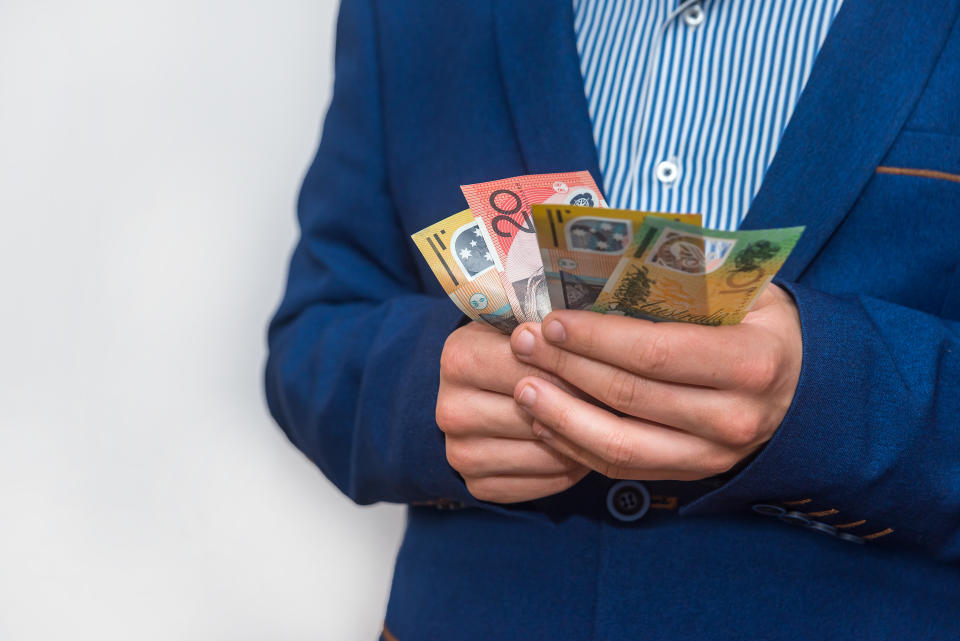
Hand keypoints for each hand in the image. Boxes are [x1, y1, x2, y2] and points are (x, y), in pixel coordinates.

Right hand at [436, 321, 588, 502]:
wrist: (477, 391)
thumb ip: (548, 330)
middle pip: (537, 415)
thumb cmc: (511, 351)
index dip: (573, 369)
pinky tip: (581, 450)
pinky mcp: (476, 485)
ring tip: (605, 425)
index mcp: (459, 359)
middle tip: (615, 401)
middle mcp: (451, 410)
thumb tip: (590, 338)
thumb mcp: (522, 325)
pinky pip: (541, 485)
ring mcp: (460, 453)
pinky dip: (569, 470)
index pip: (529, 368)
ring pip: (543, 454)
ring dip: (581, 443)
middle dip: (581, 408)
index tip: (606, 368)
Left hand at [508, 284, 801, 480]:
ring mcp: (711, 455)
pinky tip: (544, 421)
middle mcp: (734, 417)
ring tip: (522, 387)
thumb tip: (604, 256)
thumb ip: (687, 278)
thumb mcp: (743, 290)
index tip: (553, 321)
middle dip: (567, 367)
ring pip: (619, 444)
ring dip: (560, 415)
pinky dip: (576, 446)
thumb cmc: (761, 324)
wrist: (804, 388)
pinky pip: (622, 467)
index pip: (657, 352)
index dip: (597, 339)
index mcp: (751, 362)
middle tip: (523, 344)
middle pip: (629, 396)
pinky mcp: (689, 474)